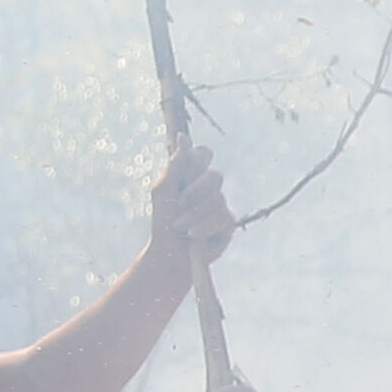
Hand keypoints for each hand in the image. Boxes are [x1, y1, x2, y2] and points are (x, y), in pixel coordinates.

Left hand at [146, 139, 235, 271]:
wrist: (169, 254)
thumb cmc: (163, 223)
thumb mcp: (164, 190)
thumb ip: (176, 165)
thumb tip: (183, 137)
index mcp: (191, 176)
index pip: (204, 155)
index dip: (198, 160)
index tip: (186, 174)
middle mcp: (208, 189)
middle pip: (215, 176)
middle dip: (195, 192)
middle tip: (178, 205)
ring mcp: (220, 206)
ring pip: (217, 200)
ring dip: (194, 215)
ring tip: (181, 228)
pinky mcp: (228, 224)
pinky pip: (223, 217)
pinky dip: (204, 226)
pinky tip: (194, 236)